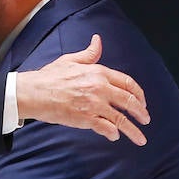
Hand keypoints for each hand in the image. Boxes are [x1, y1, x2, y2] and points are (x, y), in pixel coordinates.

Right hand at [14, 35, 149, 143]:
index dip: (138, 94)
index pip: (127, 83)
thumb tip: (98, 40)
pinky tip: (115, 136)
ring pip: (120, 118)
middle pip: (129, 101)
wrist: (33, 92)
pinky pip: (105, 128)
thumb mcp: (71, 60)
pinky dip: (112, 133)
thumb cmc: (49, 77)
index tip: (142, 102)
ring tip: (140, 138)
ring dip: (133, 130)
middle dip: (141, 112)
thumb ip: (89, 54)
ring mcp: (93, 104)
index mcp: (99, 72)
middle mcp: (99, 88)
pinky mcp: (85, 118)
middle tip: (146, 119)